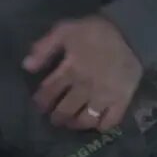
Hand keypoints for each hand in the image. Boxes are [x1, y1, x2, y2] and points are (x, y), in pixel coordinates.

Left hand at [22, 15, 142, 131]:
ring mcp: (105, 96)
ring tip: (71, 123)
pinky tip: (96, 123)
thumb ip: (44, 48)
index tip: (39, 104)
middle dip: (56, 117)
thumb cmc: (94, 31)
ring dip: (75, 124)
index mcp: (70, 69)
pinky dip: (101, 126)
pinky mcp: (122, 100)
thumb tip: (26, 66)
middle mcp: (86, 87)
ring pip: (86, 119)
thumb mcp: (64, 30)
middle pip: (66, 109)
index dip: (41, 101)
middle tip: (54, 118)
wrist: (129, 31)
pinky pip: (111, 121)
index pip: (49, 91)